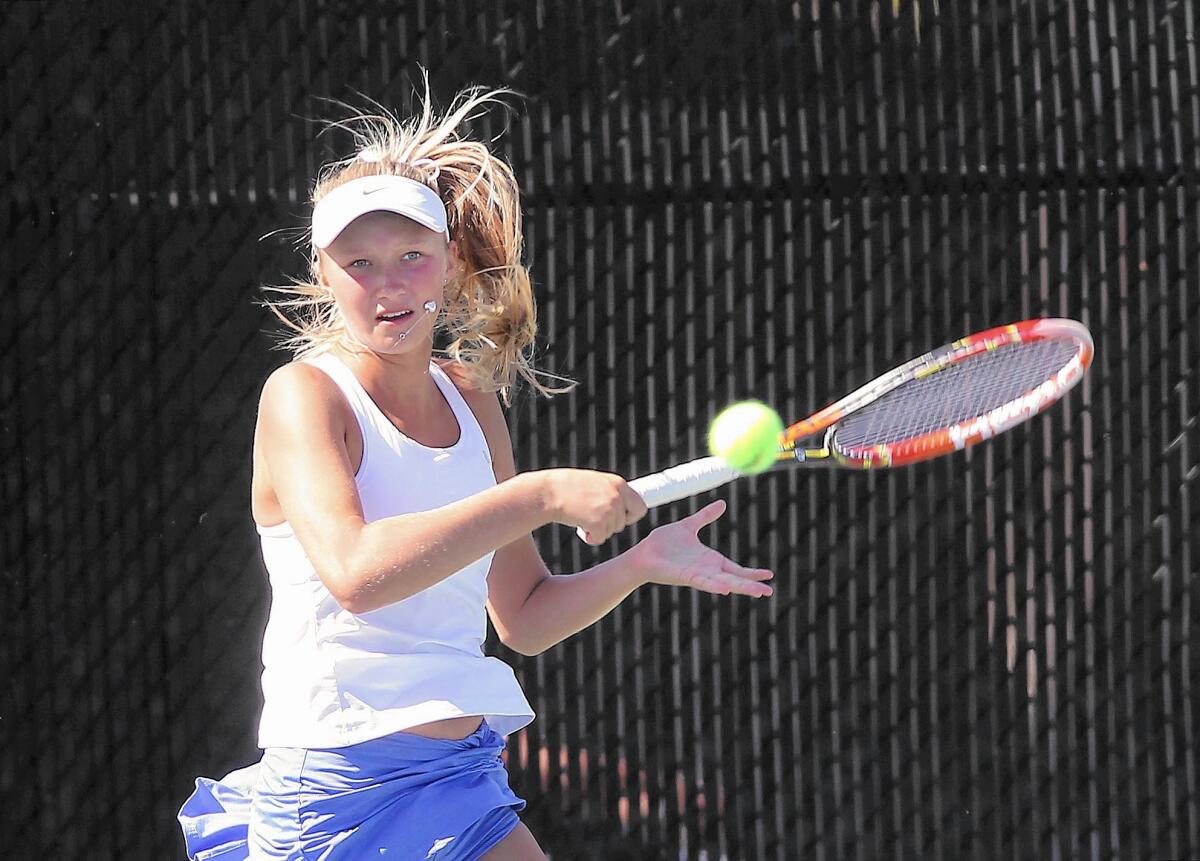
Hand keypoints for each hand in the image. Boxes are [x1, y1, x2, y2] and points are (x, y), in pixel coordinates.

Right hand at [541, 469, 647, 544]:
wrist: (549, 492)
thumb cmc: (567, 487)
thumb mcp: (594, 483)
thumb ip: (610, 493)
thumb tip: (622, 508)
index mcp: (618, 483)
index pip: (640, 505)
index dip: (631, 515)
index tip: (623, 519)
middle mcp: (617, 496)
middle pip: (623, 523)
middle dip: (609, 525)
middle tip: (592, 518)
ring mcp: (609, 510)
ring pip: (610, 531)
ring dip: (597, 530)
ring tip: (581, 516)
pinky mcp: (599, 523)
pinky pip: (599, 539)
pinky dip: (589, 537)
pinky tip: (578, 526)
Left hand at [631, 500, 773, 597]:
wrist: (643, 552)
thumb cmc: (663, 542)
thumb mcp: (689, 526)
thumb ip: (705, 516)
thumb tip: (722, 503)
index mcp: (711, 560)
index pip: (736, 570)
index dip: (752, 573)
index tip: (769, 575)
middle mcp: (707, 570)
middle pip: (735, 580)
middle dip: (752, 585)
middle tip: (769, 591)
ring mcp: (698, 575)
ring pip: (724, 584)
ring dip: (740, 588)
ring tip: (759, 593)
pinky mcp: (685, 577)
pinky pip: (703, 582)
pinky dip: (715, 586)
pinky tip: (726, 589)